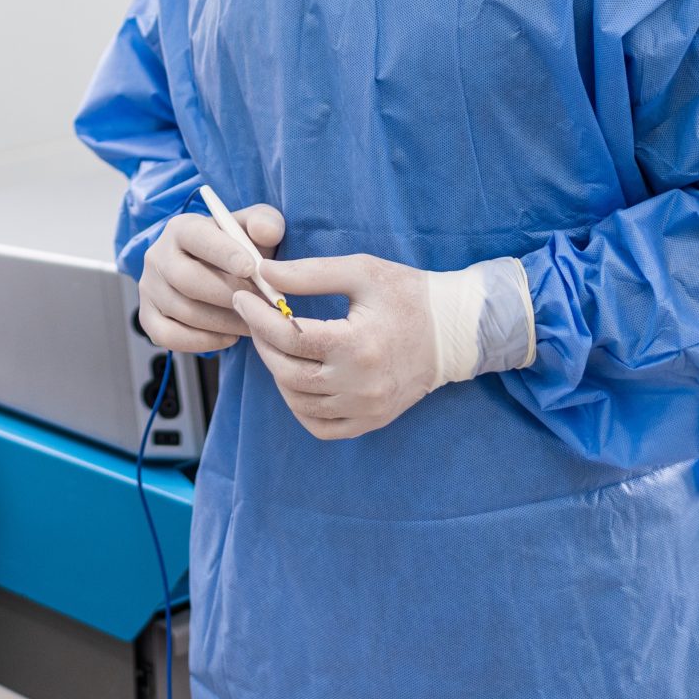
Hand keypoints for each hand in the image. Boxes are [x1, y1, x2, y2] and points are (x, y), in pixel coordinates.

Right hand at [138, 204, 283, 352]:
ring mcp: (149, 288)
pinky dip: (203, 342)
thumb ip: (265, 223)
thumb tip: (266, 231)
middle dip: (228, 294)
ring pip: (182, 310)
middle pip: (186, 278)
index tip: (252, 268)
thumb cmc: (235, 248)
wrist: (213, 270)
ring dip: (224, 321)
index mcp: (181, 228)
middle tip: (260, 304)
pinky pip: (169, 336)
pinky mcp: (148, 316)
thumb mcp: (252, 229)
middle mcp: (158, 256)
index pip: (196, 237)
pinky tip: (229, 337)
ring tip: (252, 321)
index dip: (224, 253)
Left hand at [233, 252, 532, 439]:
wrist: (455, 331)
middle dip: (263, 343)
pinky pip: (319, 427)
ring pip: (299, 402)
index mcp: (360, 344)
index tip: (242, 297)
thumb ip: (309, 273)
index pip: (292, 338)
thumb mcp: (361, 272)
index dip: (258, 318)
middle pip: (289, 373)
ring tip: (277, 343)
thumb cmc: (409, 294)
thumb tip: (263, 274)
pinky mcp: (371, 421)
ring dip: (278, 372)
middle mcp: (362, 384)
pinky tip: (297, 378)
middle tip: (255, 318)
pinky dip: (299, 405)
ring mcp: (367, 408)